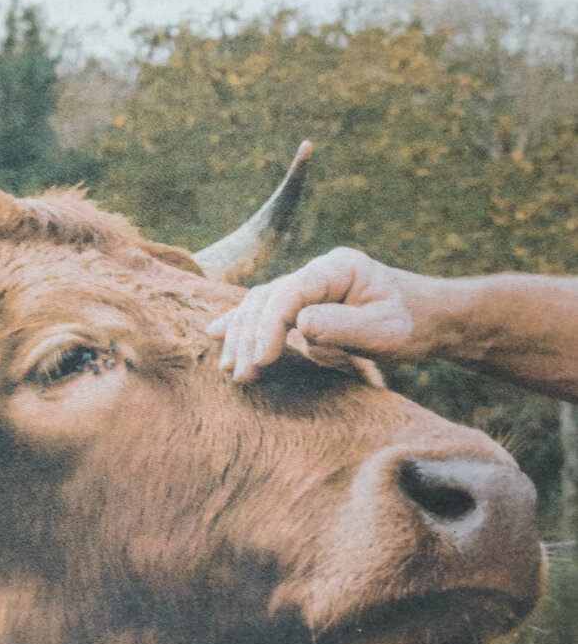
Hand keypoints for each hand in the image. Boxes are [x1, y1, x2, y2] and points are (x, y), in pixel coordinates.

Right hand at [207, 248, 430, 380]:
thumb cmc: (412, 324)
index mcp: (338, 268)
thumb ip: (344, 326)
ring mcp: (309, 285)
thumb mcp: (387, 330)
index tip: (262, 360)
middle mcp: (317, 271)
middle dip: (249, 336)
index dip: (269, 325)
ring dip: (241, 335)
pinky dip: (242, 325)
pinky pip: (265, 310)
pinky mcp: (304, 302)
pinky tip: (216, 334)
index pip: (289, 292)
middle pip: (267, 297)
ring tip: (230, 369)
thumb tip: (298, 324)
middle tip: (242, 375)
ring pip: (260, 304)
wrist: (429, 318)